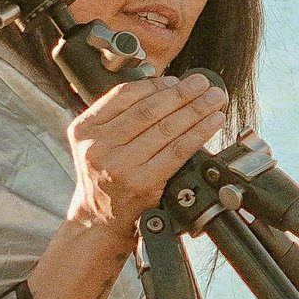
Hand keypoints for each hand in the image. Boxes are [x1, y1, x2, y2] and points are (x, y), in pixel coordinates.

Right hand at [65, 73, 229, 238]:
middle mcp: (99, 147)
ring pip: (165, 128)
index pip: (123, 96)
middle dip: (181, 93)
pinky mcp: (142, 182)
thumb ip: (119, 116)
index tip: (176, 80)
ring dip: (195, 110)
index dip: (154, 85)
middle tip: (202, 83)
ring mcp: (120, 166)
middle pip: (148, 110)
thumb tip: (165, 88)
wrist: (99, 218)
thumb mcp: (96, 142)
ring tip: (213, 99)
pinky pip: (177, 151)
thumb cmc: (104, 176)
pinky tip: (212, 123)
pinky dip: (199, 133)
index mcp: (84, 129)